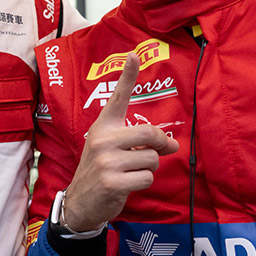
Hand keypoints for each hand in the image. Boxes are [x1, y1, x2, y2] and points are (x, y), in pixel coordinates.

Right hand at [62, 53, 179, 230]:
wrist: (81, 201)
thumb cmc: (102, 170)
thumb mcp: (112, 148)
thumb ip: (139, 141)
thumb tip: (174, 144)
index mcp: (103, 126)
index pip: (118, 97)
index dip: (127, 75)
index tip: (134, 54)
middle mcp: (103, 139)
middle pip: (149, 133)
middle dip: (162, 144)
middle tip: (165, 149)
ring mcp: (106, 161)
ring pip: (152, 158)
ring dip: (150, 167)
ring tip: (131, 171)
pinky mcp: (112, 182)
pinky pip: (146, 177)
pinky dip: (143, 182)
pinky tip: (127, 184)